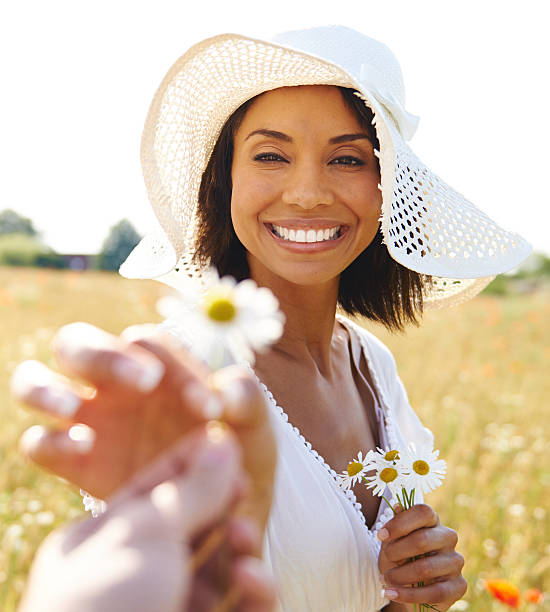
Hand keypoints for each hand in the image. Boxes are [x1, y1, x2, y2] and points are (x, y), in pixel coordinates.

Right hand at [12, 322, 276, 540]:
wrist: (221, 512)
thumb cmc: (239, 459)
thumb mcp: (256, 432)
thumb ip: (249, 401)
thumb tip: (226, 388)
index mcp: (159, 369)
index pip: (148, 344)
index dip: (175, 366)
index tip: (211, 410)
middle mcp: (116, 386)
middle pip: (77, 343)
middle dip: (103, 355)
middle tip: (146, 383)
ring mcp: (89, 420)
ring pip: (36, 381)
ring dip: (44, 388)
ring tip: (72, 409)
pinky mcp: (74, 461)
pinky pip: (38, 442)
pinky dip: (48, 441)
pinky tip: (81, 450)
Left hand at [18, 424, 276, 611]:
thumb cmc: (106, 606)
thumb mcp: (146, 533)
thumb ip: (192, 488)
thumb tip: (223, 440)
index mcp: (102, 542)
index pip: (155, 486)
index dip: (191, 459)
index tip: (225, 436)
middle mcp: (135, 577)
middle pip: (192, 525)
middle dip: (221, 503)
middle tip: (244, 483)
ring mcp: (167, 611)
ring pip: (219, 568)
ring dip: (239, 547)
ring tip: (243, 538)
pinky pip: (237, 608)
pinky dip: (255, 592)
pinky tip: (256, 578)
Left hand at [378, 504, 466, 610]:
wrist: (408, 589)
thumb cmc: (400, 559)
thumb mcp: (392, 542)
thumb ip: (395, 526)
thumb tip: (398, 506)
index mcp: (432, 521)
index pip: (423, 512)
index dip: (400, 522)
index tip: (380, 535)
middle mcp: (448, 537)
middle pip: (422, 539)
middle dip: (397, 551)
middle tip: (386, 560)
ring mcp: (455, 561)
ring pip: (426, 568)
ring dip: (399, 576)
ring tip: (385, 579)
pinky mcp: (459, 586)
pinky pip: (434, 592)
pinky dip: (407, 595)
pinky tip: (391, 593)